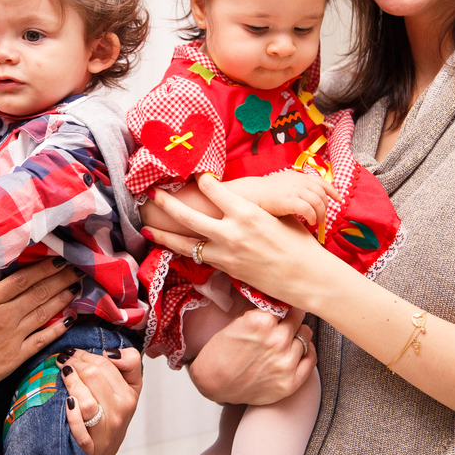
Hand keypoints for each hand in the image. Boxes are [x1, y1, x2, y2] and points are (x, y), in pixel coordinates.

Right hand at [0, 258, 82, 402]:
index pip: (22, 279)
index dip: (43, 268)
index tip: (58, 260)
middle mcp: (4, 316)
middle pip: (39, 292)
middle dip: (60, 278)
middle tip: (77, 268)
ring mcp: (12, 337)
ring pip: (44, 312)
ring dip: (63, 297)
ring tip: (77, 286)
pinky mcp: (15, 357)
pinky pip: (42, 339)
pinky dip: (58, 328)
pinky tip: (70, 318)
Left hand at [58, 346, 141, 454]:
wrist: (104, 449)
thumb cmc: (112, 415)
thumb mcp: (129, 388)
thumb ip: (129, 363)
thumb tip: (111, 352)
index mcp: (129, 394)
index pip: (107, 364)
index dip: (87, 354)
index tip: (76, 352)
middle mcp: (119, 411)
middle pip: (94, 376)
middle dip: (75, 363)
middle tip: (64, 360)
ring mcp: (105, 430)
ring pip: (86, 401)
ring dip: (71, 383)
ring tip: (63, 374)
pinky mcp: (90, 446)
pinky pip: (79, 427)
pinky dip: (72, 415)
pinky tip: (67, 403)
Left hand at [143, 173, 334, 309]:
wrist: (307, 278)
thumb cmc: (299, 243)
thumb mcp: (279, 215)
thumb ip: (255, 205)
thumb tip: (239, 196)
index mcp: (246, 212)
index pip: (213, 189)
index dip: (202, 182)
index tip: (194, 176)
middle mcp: (231, 232)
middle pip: (188, 217)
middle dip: (167, 204)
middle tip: (153, 194)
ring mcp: (226, 253)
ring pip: (185, 242)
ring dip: (164, 234)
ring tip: (146, 226)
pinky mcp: (225, 268)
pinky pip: (197, 257)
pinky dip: (181, 251)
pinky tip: (170, 246)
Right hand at [187, 308, 316, 405]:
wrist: (213, 383)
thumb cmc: (221, 352)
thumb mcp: (237, 322)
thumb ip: (260, 313)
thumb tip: (278, 305)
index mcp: (262, 321)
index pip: (284, 305)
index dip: (282, 306)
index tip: (282, 307)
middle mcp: (277, 340)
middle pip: (298, 318)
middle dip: (292, 317)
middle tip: (286, 320)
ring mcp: (286, 362)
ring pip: (305, 337)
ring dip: (298, 335)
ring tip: (290, 336)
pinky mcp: (290, 382)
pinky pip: (311, 359)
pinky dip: (307, 352)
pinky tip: (301, 350)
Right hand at [250, 170, 340, 228]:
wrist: (251, 193)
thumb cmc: (266, 193)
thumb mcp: (284, 184)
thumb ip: (297, 189)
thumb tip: (309, 199)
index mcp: (298, 177)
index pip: (321, 182)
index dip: (332, 191)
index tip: (338, 199)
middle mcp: (299, 182)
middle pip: (322, 194)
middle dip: (326, 207)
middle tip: (323, 218)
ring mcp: (294, 190)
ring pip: (318, 202)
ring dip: (321, 214)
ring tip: (317, 222)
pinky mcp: (289, 200)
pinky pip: (308, 209)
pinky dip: (312, 216)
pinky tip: (310, 222)